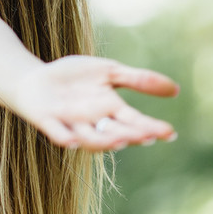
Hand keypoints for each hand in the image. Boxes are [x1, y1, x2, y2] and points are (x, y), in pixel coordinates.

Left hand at [9, 55, 179, 150]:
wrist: (36, 79)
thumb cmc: (74, 77)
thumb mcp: (109, 72)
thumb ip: (139, 80)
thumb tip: (175, 90)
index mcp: (110, 110)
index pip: (134, 121)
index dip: (150, 128)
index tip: (169, 133)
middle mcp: (94, 122)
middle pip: (115, 132)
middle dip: (130, 134)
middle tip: (146, 136)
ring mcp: (71, 124)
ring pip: (90, 138)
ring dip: (103, 140)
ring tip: (120, 140)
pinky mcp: (48, 122)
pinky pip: (58, 134)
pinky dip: (65, 138)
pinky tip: (72, 141)